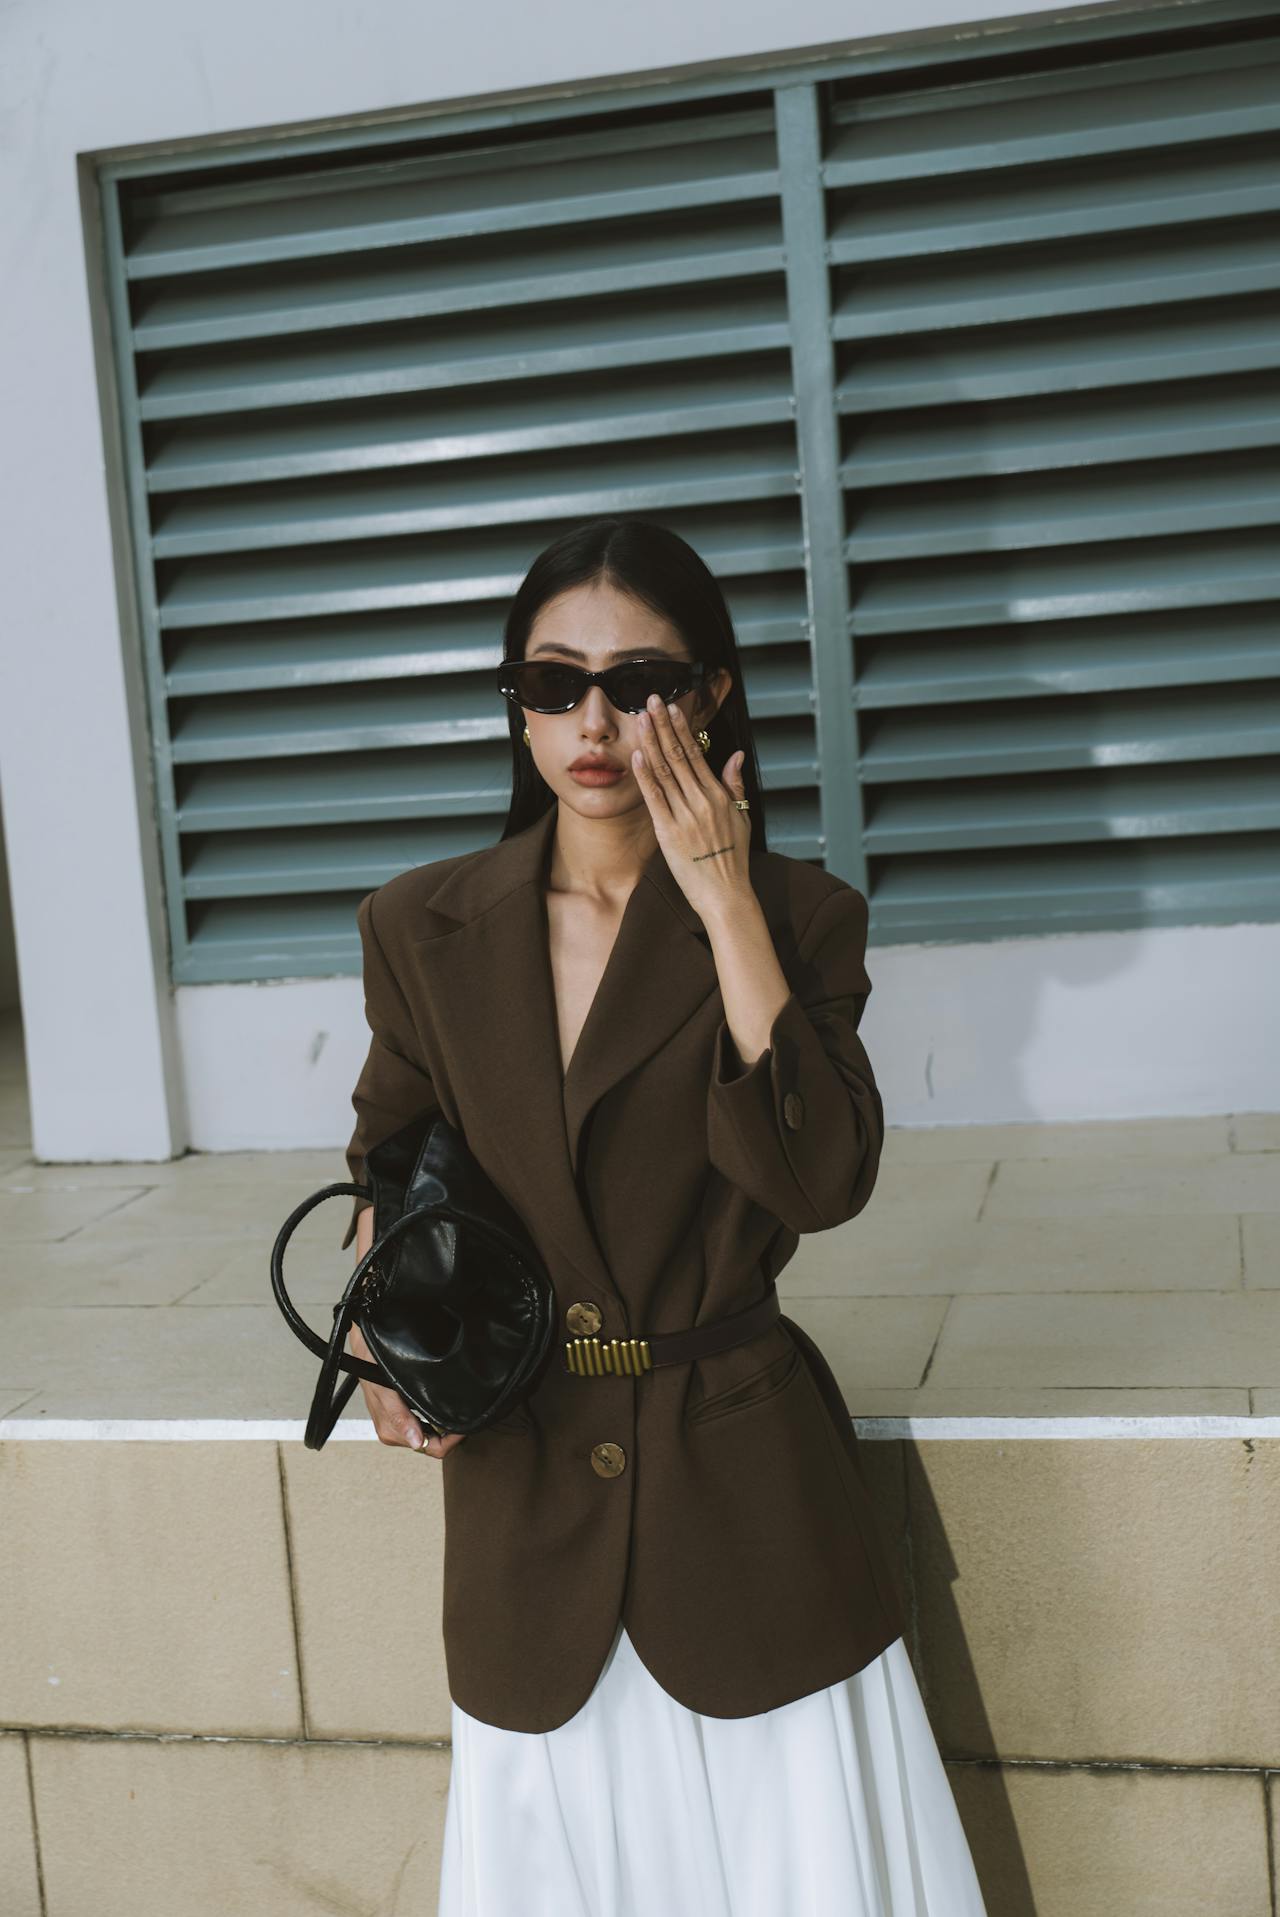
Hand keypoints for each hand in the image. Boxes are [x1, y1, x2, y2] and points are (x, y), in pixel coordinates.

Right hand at [347, 1321, 466, 1458]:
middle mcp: (395, 1433)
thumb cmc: (374, 1369)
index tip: (463, 1427)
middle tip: (465, 1417)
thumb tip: (416, 1442)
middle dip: (450, 1435)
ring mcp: (398, 1426)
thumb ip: (401, 1418)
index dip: (451, 1441)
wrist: (365, 1352)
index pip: (432, 1449)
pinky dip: (435, 1420)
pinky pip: (424, 1426)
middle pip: (432, 1445)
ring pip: (430, 1436)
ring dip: (443, 1427)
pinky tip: (441, 1407)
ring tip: (456, 1411)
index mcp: (392, 1432)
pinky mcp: (400, 1417)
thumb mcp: (387, 1392)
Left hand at [630, 693, 752, 922]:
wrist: (726, 894)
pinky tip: (637, 756)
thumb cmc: (733, 860)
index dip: (681, 728)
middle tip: (650, 700)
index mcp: (719, 795)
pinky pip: (655, 799)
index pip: (697, 753)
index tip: (671, 707)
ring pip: (665, 771)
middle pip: (678, 755)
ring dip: (651, 742)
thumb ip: (736, 785)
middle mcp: (702, 801)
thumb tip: (736, 755)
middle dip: (662, 725)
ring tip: (640, 719)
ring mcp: (685, 816)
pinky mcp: (669, 832)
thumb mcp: (742, 819)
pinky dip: (645, 776)